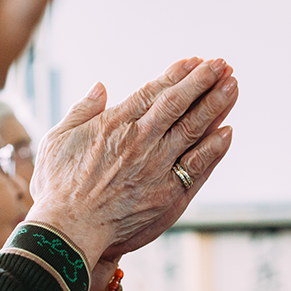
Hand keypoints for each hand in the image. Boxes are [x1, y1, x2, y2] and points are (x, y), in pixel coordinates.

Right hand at [27, 58, 238, 266]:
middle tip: (223, 65)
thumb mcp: (58, 139)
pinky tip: (228, 131)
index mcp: (115, 124)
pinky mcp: (167, 193)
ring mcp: (156, 166)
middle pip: (179, 103)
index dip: (177, 74)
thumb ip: (81, 110)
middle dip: (204, 81)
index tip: (195, 61)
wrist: (67, 229)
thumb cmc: (57, 186)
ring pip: (193, 128)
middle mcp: (140, 140)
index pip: (153, 91)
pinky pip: (197, 165)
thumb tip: (99, 87)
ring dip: (216, 105)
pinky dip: (214, 147)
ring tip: (232, 86)